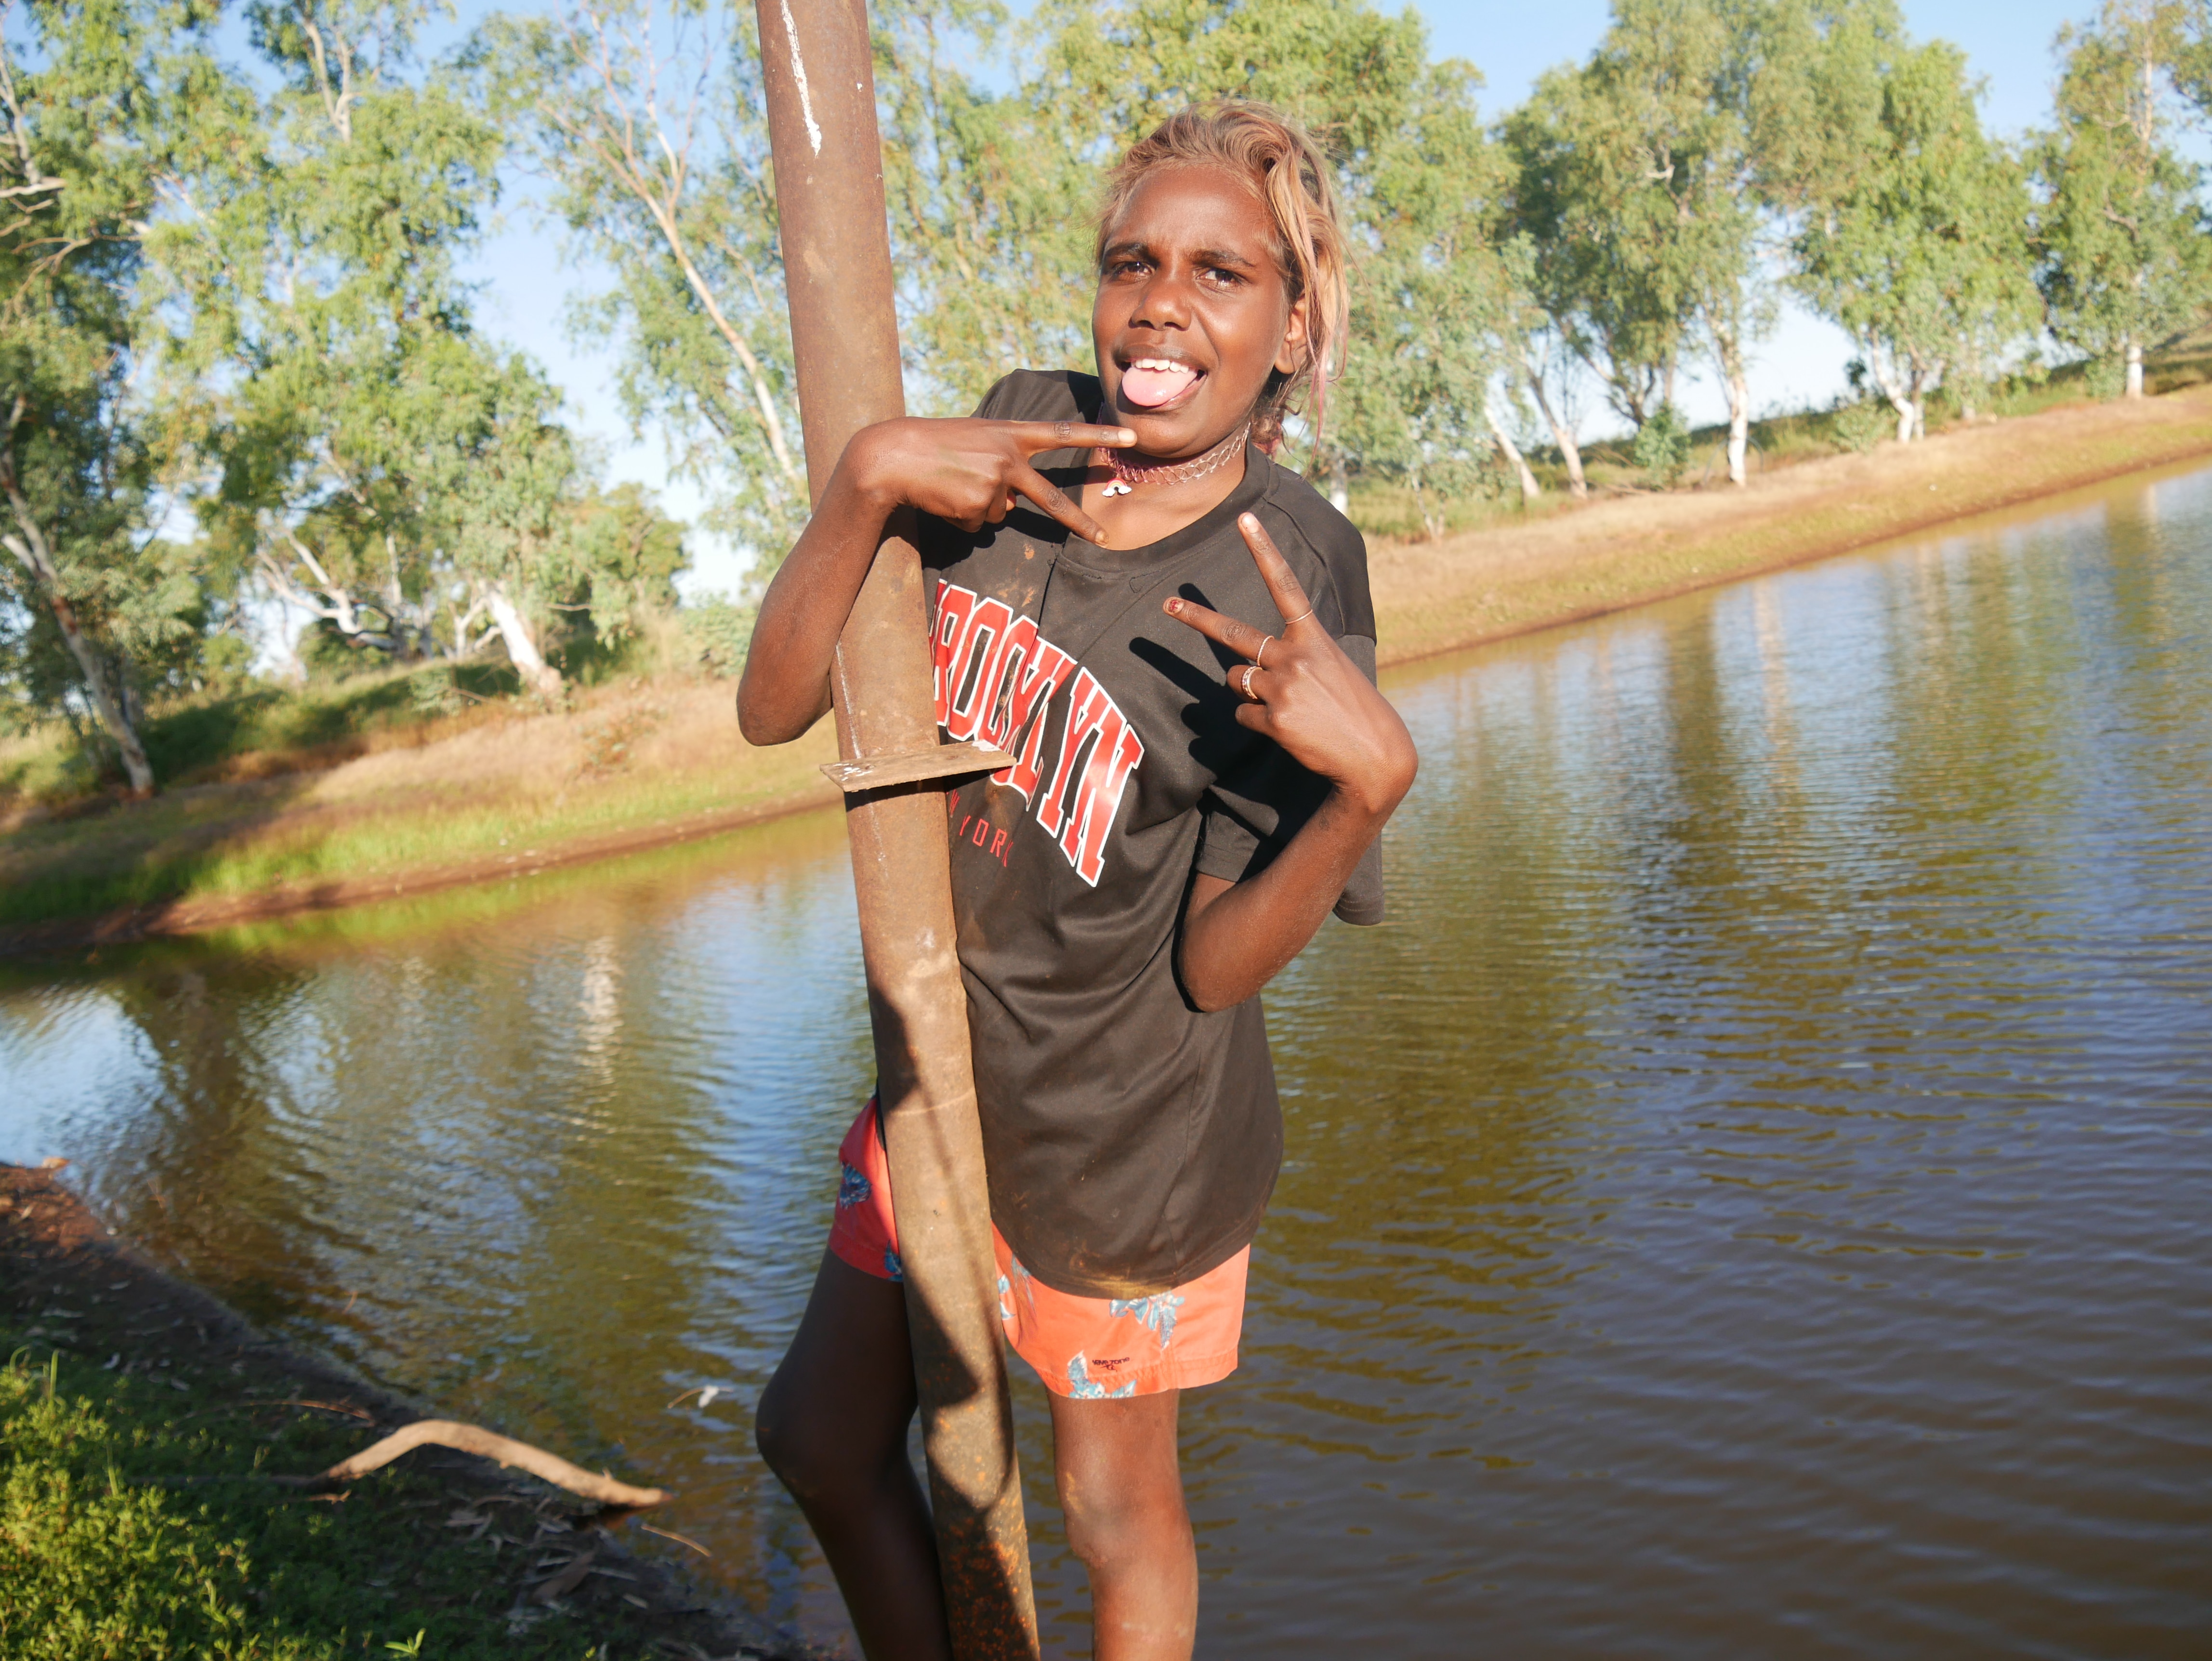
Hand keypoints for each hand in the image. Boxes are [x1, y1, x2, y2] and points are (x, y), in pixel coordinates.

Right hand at [850, 417, 1135, 545]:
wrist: (893, 456)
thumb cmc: (932, 446)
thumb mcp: (975, 443)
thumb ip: (1003, 465)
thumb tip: (1014, 505)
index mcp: (1010, 433)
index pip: (1063, 433)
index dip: (1098, 434)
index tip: (1130, 435)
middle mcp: (1009, 457)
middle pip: (1050, 498)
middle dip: (1079, 523)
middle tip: (1103, 539)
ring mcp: (995, 483)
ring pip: (1000, 513)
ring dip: (977, 507)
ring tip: (950, 486)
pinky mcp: (978, 506)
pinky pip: (977, 524)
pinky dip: (960, 517)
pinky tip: (943, 498)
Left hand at [1164, 512, 1417, 816]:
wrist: (1375, 755)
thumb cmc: (1355, 710)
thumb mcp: (1333, 668)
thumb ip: (1297, 656)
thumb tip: (1252, 668)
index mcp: (1313, 637)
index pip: (1284, 584)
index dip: (1264, 549)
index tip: (1244, 519)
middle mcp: (1294, 656)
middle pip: (1233, 633)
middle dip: (1196, 618)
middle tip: (1167, 604)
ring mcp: (1282, 687)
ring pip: (1236, 680)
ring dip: (1249, 690)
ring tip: (1286, 704)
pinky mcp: (1274, 719)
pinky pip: (1243, 714)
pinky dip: (1257, 720)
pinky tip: (1288, 728)